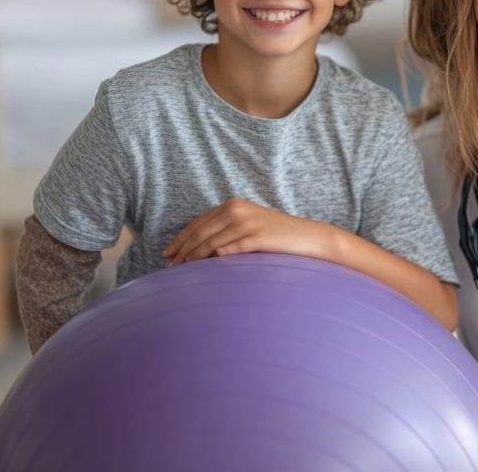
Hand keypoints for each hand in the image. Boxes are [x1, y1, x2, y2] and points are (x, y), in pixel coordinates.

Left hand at [162, 198, 327, 264]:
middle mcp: (237, 210)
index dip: (180, 240)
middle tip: (170, 268)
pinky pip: (228, 250)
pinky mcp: (257, 237)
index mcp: (233, 205)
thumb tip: (202, 248)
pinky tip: (202, 270)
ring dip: (192, 259)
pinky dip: (212, 260)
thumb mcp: (250, 226)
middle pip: (199, 233)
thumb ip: (227, 229)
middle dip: (181, 251)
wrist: (310, 238)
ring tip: (181, 273)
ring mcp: (247, 223)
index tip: (168, 254)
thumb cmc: (278, 237)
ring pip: (209, 243)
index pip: (197, 223)